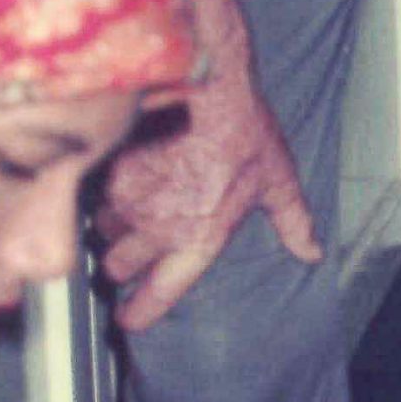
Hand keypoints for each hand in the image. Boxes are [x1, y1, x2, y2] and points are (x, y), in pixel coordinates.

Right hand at [95, 62, 320, 329]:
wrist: (204, 81)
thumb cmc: (244, 130)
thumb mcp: (279, 178)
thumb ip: (292, 221)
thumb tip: (312, 251)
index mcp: (198, 238)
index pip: (160, 294)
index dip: (139, 313)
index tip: (128, 320)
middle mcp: (157, 228)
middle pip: (117, 267)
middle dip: (119, 265)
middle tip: (123, 258)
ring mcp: (126, 200)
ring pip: (101, 229)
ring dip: (108, 225)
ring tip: (122, 210)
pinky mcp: (105, 170)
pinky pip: (89, 193)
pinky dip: (96, 192)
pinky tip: (108, 180)